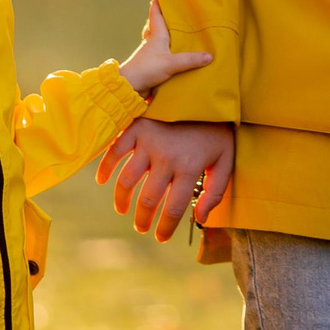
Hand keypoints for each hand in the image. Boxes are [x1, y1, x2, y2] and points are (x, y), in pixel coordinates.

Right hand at [96, 116, 234, 241]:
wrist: (206, 91)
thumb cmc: (216, 130)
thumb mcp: (225, 160)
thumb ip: (216, 192)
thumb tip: (199, 218)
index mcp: (189, 167)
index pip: (172, 210)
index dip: (165, 229)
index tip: (161, 238)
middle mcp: (166, 157)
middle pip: (147, 200)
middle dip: (142, 220)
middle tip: (141, 227)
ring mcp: (149, 141)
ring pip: (127, 180)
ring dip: (122, 200)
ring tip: (123, 209)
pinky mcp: (137, 126)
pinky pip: (115, 151)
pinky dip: (105, 168)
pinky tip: (103, 181)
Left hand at [119, 0, 214, 96]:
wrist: (129, 87)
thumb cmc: (147, 69)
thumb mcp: (171, 63)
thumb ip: (190, 60)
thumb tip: (209, 56)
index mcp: (156, 36)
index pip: (155, 15)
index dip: (157, 4)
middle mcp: (152, 42)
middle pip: (155, 26)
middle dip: (161, 19)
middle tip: (170, 13)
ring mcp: (150, 54)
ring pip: (157, 40)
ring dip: (163, 35)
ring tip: (175, 33)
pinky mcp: (151, 66)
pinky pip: (160, 55)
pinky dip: (166, 52)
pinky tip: (174, 56)